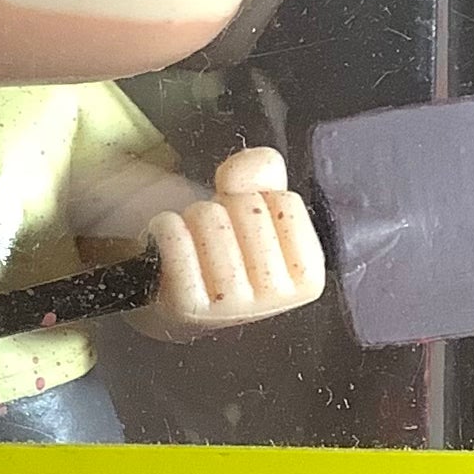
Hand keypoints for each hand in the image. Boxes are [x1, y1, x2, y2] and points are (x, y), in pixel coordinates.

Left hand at [143, 147, 324, 338]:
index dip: (260, 198)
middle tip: (218, 232)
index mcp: (307, 275)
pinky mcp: (189, 305)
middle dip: (225, 206)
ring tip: (196, 239)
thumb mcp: (259, 209)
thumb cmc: (230, 252)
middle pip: (246, 207)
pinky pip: (176, 238)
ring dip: (193, 217)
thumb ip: (265, 174)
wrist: (186, 297)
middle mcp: (276, 297)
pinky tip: (171, 239)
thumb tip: (252, 168)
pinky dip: (166, 226)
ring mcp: (232, 305)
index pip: (286, 200)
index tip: (249, 223)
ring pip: (209, 218)